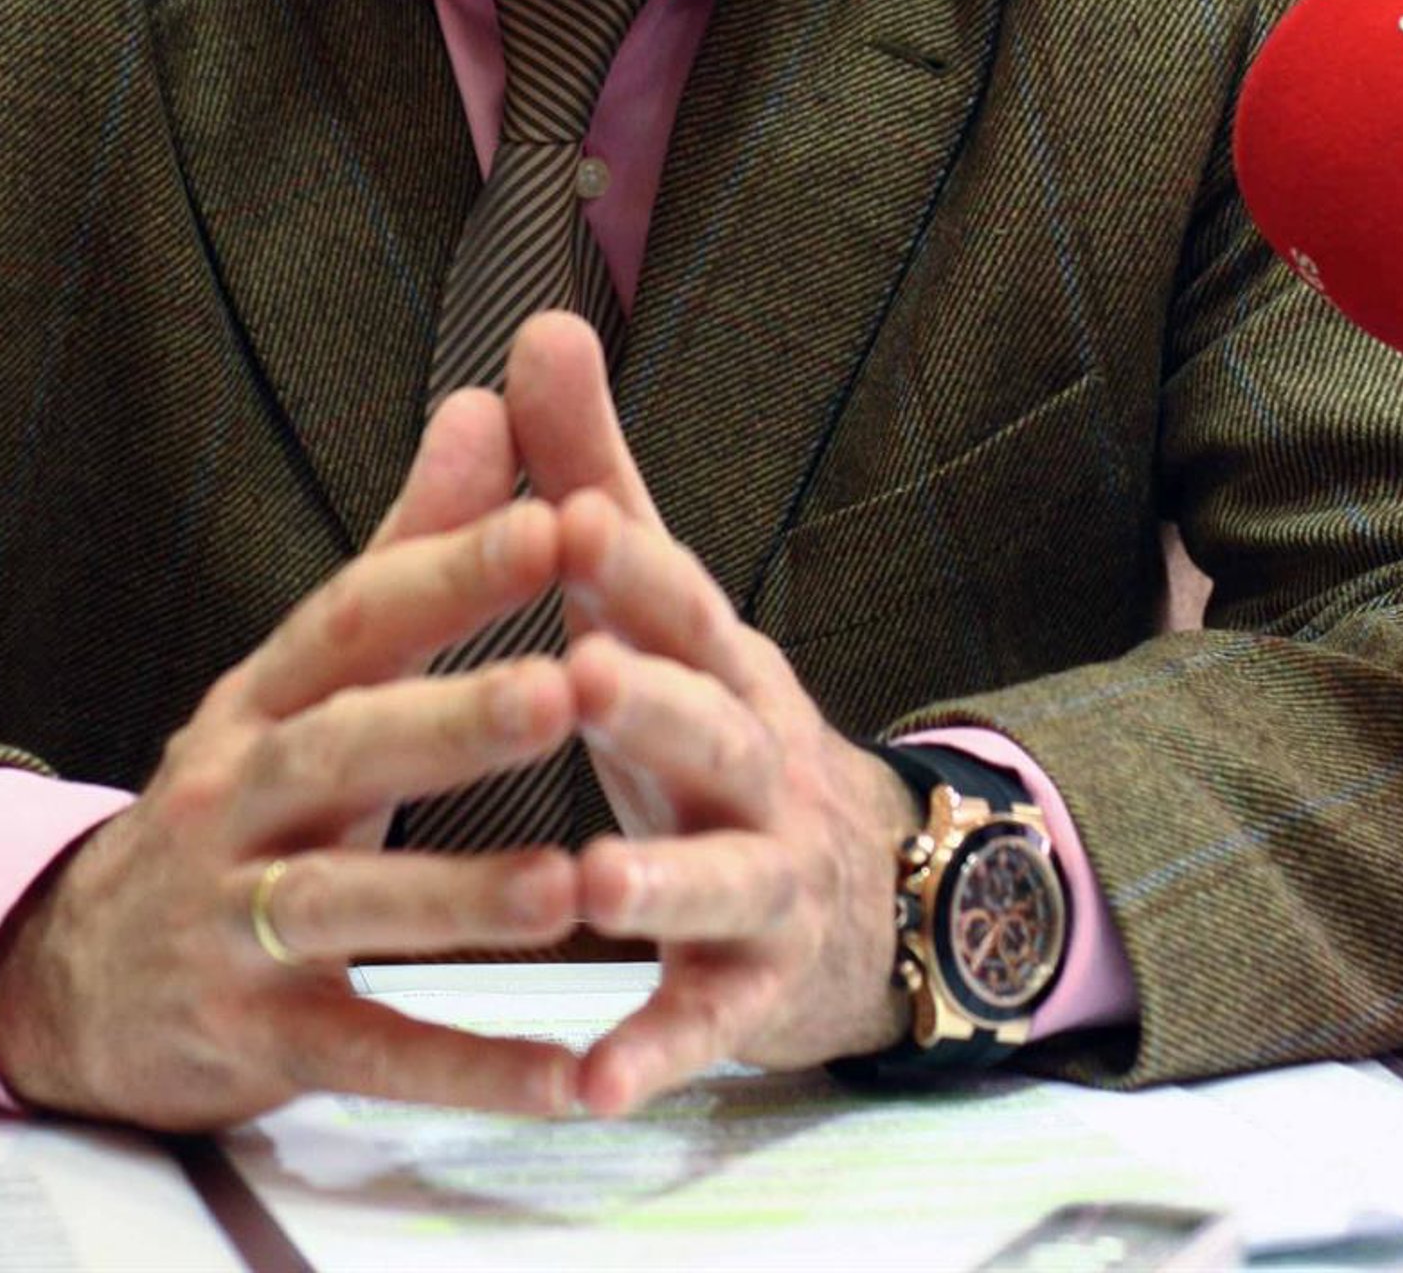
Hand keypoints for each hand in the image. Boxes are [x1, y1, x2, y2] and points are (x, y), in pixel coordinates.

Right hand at [0, 388, 583, 1128]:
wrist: (68, 977)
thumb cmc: (239, 798)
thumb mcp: (305, 674)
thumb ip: (411, 547)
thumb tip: (491, 402)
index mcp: (264, 698)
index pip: (355, 618)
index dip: (451, 570)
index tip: (560, 521)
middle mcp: (235, 798)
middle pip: (342, 751)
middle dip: (454, 721)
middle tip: (570, 688)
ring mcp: (233, 924)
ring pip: (344, 905)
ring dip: (460, 898)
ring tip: (574, 881)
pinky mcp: (252, 1041)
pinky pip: (363, 1054)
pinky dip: (460, 1071)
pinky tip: (565, 1075)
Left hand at [506, 313, 913, 1113]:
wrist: (863, 887)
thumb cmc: (707, 713)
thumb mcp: (653, 597)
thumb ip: (592, 468)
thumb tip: (539, 319)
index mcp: (711, 655)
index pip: (674, 596)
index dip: (626, 557)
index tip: (562, 511)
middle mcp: (750, 756)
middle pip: (708, 722)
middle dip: (650, 698)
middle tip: (578, 672)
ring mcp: (761, 875)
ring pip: (719, 874)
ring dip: (660, 876)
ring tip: (593, 882)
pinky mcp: (748, 988)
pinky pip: (704, 1022)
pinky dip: (657, 1051)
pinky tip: (596, 1084)